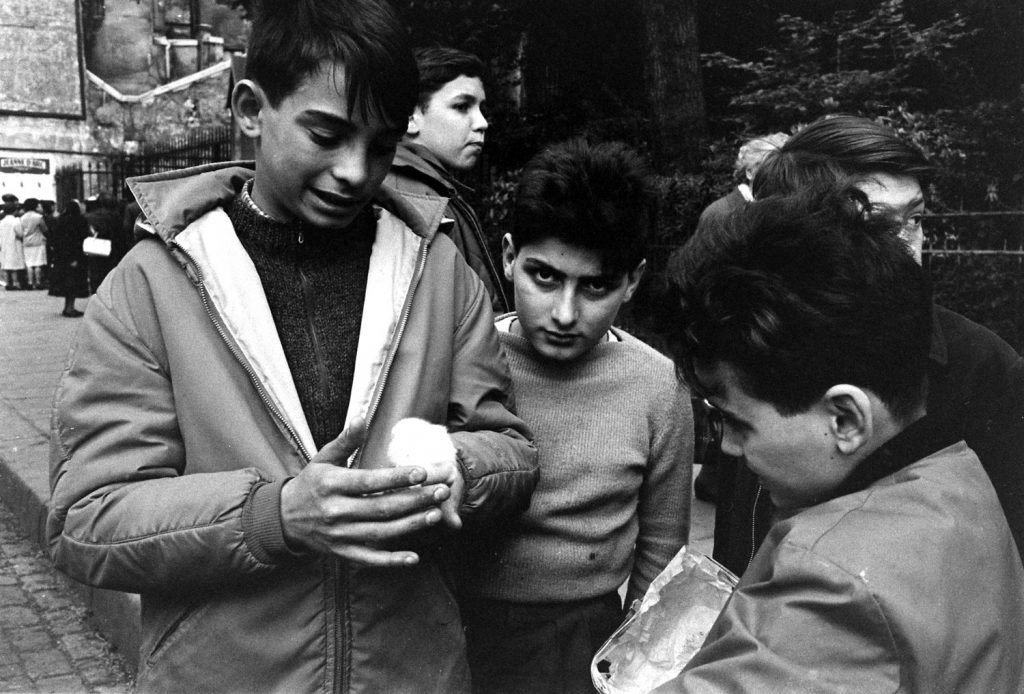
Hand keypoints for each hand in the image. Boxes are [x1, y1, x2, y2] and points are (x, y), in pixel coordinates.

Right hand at [280, 418, 451, 566]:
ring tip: (436, 514)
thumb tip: (361, 418)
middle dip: (415, 499)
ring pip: (381, 532)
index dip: (397, 478)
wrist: (283, 518)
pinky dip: (391, 561)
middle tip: (442, 491)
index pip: (370, 481)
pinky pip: (369, 559)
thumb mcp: (323, 458)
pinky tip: (414, 557)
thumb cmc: (310, 483)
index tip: (423, 472)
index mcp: (331, 485)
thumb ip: (345, 441)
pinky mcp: (342, 553)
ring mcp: (340, 535)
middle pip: (382, 507)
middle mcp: (336, 511)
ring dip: (410, 525)